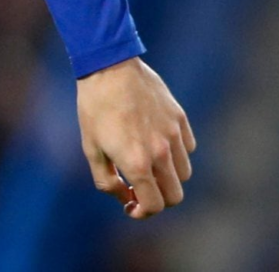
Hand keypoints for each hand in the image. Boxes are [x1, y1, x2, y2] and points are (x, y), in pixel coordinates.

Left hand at [75, 57, 195, 218]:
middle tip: (141, 188)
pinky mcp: (180, 119)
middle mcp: (160, 153)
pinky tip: (156, 141)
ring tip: (147, 162)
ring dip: (168, 176)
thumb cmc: (94, 107)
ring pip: (184, 173)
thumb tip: (125, 197)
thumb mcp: (90, 147)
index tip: (131, 206)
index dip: (143, 212)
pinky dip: (176, 153)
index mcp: (136, 163)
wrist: (109, 66)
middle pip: (175, 196)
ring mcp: (173, 135)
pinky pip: (188, 148)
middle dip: (158, 199)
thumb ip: (106, 180)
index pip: (155, 205)